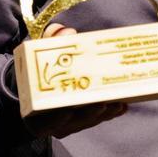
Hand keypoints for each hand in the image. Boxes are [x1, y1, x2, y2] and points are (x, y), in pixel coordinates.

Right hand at [22, 23, 126, 137]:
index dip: (56, 118)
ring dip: (103, 114)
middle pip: (72, 123)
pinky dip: (109, 113)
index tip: (67, 111)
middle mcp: (52, 122)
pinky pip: (95, 119)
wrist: (36, 89)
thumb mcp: (40, 56)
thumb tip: (67, 31)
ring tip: (118, 103)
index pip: (45, 121)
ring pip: (87, 121)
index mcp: (35, 111)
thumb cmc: (38, 71)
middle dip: (88, 114)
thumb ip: (50, 43)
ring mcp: (68, 124)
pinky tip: (122, 106)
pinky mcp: (81, 121)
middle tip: (102, 104)